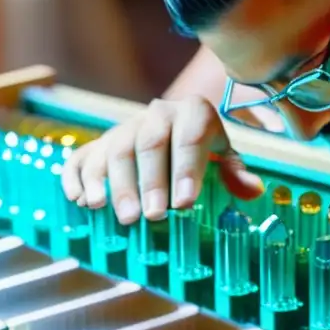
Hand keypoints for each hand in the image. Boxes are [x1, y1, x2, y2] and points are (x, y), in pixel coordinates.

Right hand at [60, 96, 263, 224]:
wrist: (175, 124)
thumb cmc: (205, 149)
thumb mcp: (225, 154)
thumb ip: (235, 171)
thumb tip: (253, 190)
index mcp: (193, 113)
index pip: (190, 138)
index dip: (186, 170)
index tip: (185, 204)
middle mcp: (157, 114)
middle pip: (149, 144)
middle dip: (150, 183)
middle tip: (153, 216)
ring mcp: (126, 127)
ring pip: (115, 150)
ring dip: (114, 184)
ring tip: (118, 215)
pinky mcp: (100, 143)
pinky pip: (82, 156)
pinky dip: (77, 178)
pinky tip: (80, 201)